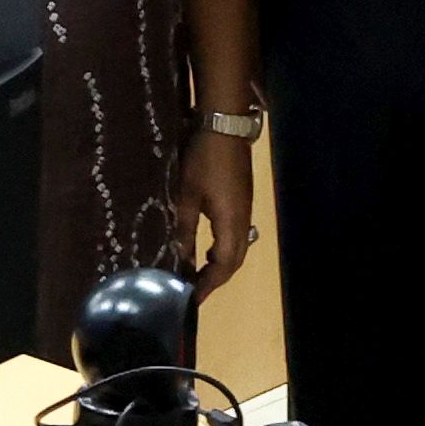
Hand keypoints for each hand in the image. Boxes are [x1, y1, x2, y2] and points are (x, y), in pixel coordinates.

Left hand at [166, 122, 257, 294]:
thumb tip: (179, 258)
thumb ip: (183, 229)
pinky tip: (206, 250)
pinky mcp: (241, 200)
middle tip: (194, 292)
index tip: (190, 300)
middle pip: (234, 261)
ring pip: (237, 249)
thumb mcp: (186, 195)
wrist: (224, 125)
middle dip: (215, 279)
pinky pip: (235, 236)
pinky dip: (222, 250)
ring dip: (219, 265)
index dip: (207, 285)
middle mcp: (243, 221)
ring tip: (197, 275)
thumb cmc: (202, 159)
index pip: (223, 266)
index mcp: (231, 223)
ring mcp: (244, 210)